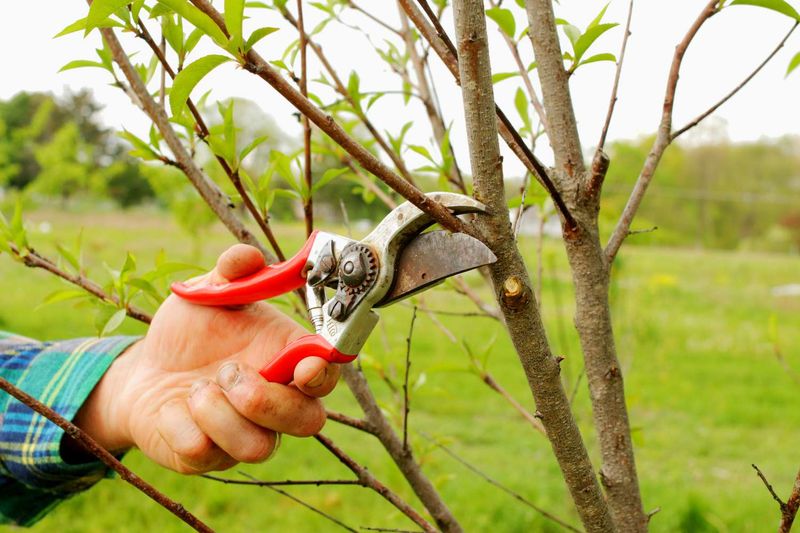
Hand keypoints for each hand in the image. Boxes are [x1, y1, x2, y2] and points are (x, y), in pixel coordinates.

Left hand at [72, 244, 340, 472]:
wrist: (145, 367)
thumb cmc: (192, 330)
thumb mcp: (208, 292)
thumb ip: (231, 272)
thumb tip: (247, 258)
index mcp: (286, 359)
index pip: (327, 374)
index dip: (324, 374)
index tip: (305, 366)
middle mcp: (276, 403)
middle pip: (308, 422)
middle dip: (268, 401)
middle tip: (228, 373)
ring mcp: (245, 435)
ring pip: (258, 448)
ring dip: (220, 414)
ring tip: (196, 388)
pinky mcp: (208, 458)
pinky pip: (206, 455)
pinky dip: (183, 425)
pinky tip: (174, 405)